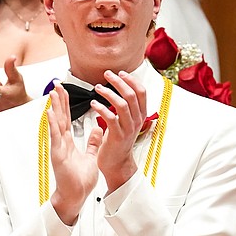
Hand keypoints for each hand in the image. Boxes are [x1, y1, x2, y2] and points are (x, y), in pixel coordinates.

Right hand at [47, 84, 99, 224]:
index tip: (64, 90)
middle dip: (59, 100)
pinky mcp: (57, 154)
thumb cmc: (80, 179)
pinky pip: (55, 136)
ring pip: (56, 123)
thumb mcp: (90, 156)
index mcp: (68, 141)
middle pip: (60, 116)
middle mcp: (61, 142)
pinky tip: (50, 113)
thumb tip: (97, 130)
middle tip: (57, 84)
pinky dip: (52, 124)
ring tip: (52, 93)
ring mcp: (58, 147)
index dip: (66, 104)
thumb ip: (92, 142)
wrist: (76, 195)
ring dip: (54, 107)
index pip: (67, 118)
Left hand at [92, 70, 147, 190]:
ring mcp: (128, 128)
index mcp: (140, 115)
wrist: (116, 163)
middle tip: (107, 74)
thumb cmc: (118, 140)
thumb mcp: (126, 121)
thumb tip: (120, 87)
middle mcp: (137, 120)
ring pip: (122, 104)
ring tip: (97, 88)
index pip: (141, 92)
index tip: (120, 72)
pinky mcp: (117, 136)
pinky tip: (93, 104)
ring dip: (108, 93)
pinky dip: (101, 108)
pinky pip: (111, 118)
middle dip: (118, 82)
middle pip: (131, 95)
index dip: (131, 80)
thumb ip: (125, 106)